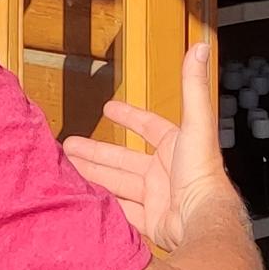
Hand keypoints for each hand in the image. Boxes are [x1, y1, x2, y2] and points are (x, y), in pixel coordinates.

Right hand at [64, 36, 227, 250]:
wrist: (202, 222)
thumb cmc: (201, 173)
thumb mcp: (196, 123)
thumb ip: (193, 86)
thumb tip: (199, 47)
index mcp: (175, 147)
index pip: (148, 126)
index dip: (128, 116)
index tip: (107, 108)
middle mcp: (164, 172)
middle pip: (122, 158)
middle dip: (95, 151)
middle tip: (68, 145)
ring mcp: (156, 198)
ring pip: (117, 184)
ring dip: (93, 176)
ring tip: (66, 170)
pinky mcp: (150, 223)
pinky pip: (121, 212)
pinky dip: (103, 205)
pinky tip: (84, 199)